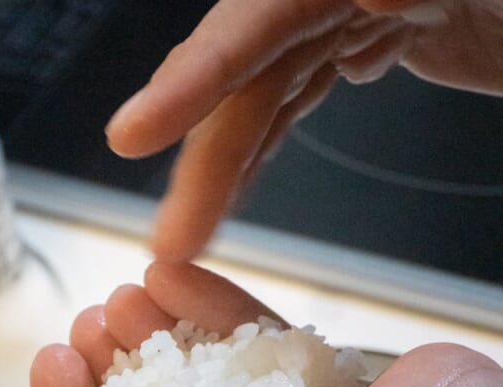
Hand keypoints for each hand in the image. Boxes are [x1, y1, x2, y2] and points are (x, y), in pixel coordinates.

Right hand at [105, 0, 502, 260]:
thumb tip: (369, 1)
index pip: (254, 21)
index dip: (194, 77)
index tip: (135, 133)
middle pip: (246, 76)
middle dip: (203, 160)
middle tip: (169, 242)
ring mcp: (353, 10)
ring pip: (262, 95)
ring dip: (220, 169)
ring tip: (185, 237)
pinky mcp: (373, 33)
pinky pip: (294, 95)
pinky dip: (260, 144)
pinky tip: (234, 183)